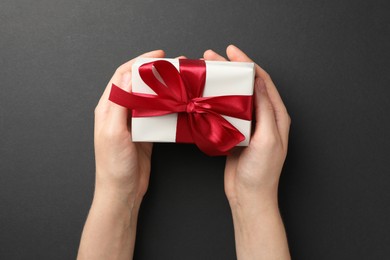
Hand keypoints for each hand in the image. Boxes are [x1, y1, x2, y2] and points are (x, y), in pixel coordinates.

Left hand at [94, 50, 164, 204]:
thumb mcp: (113, 132)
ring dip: (162, 88)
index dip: (139, 62)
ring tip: (178, 82)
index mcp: (108, 108)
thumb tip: (126, 74)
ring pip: (148, 98)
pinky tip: (177, 104)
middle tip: (174, 67)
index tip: (159, 56)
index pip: (122, 76)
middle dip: (154, 72)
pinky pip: (156, 114)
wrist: (122, 192)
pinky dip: (166, 106)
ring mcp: (133, 123)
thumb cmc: (114, 165)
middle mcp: (119, 112)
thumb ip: (119, 103)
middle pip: (137, 84)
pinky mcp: (145, 133)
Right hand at [204, 45, 290, 258]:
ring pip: (235, 98)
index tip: (232, 51)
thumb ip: (264, 110)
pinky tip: (204, 97)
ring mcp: (249, 126)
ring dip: (222, 84)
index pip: (263, 82)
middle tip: (212, 57)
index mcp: (276, 116)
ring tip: (206, 73)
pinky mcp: (235, 134)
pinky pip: (226, 113)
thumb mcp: (267, 139)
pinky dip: (216, 102)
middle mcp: (264, 118)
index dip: (248, 63)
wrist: (249, 197)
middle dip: (231, 69)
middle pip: (247, 86)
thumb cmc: (262, 173)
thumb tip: (259, 82)